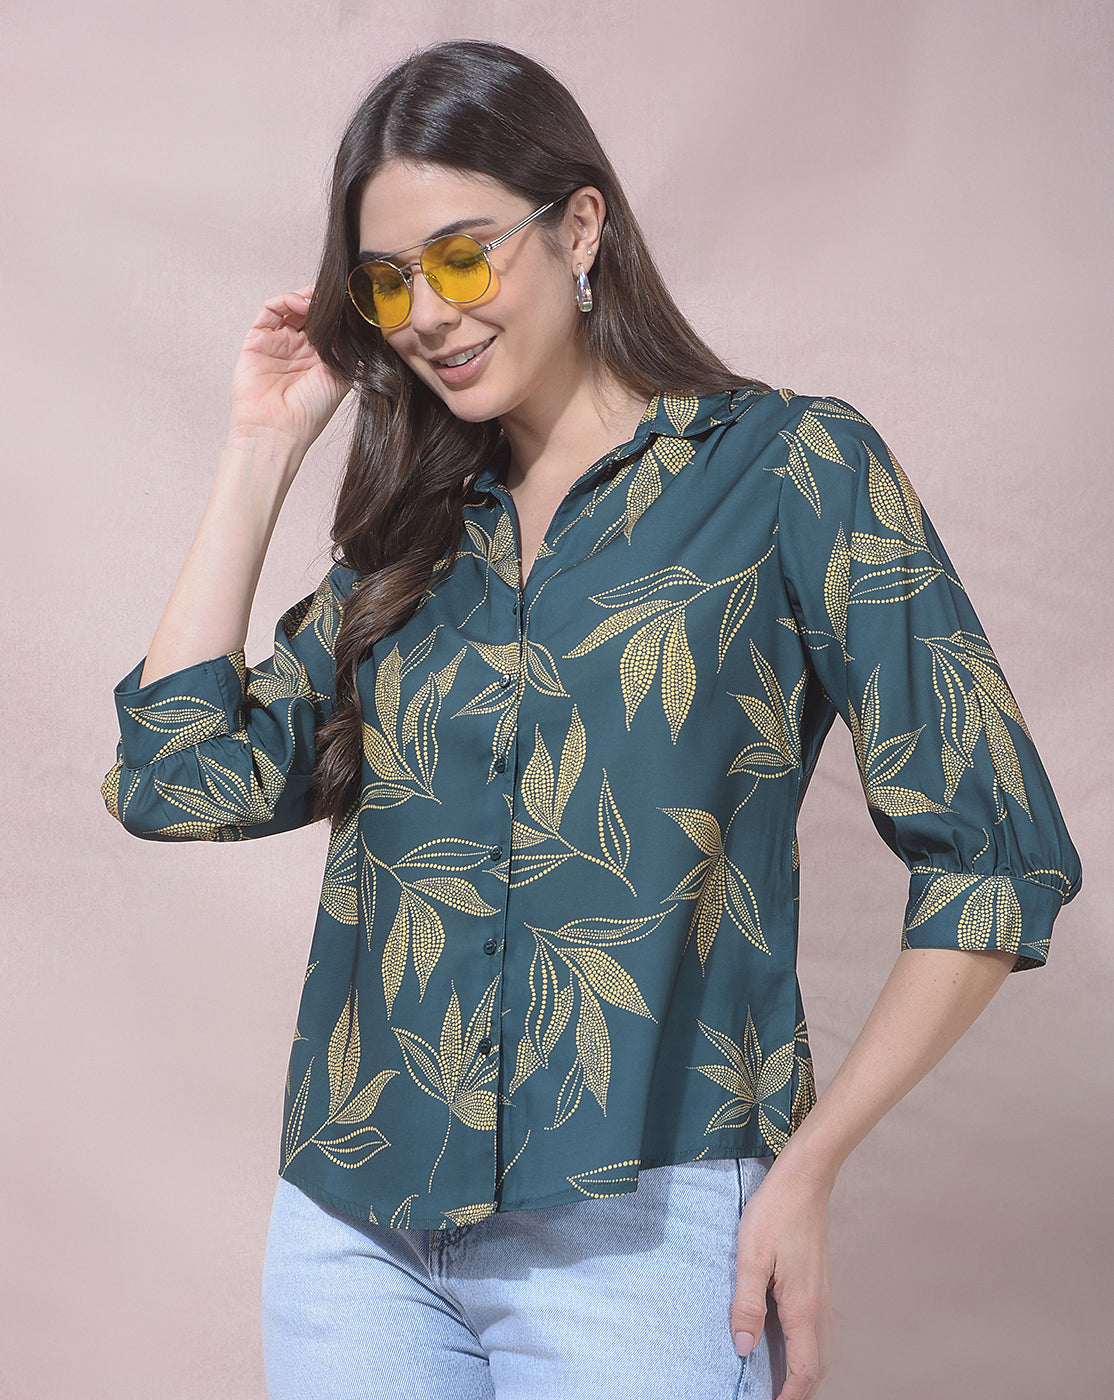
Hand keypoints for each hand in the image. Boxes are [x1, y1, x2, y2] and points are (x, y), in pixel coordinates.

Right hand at [229, 287, 349, 451]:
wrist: (278, 430)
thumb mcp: (340, 375)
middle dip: (324, 302)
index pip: (330, 326)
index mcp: (321, 360)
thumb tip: (354, 318)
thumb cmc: (310, 413)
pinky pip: (270, 310)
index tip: (352, 301)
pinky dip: (286, 301)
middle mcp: (299, 350)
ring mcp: (278, 343)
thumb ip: (346, 346)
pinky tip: (301, 304)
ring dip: (307, 298)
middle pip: (311, 313)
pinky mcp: (258, 340)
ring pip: (292, 307)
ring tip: (320, 300)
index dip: (339, 313)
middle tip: (337, 294)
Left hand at [732, 1162, 831, 1399]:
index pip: (804, 1369)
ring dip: (805, 1372)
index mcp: (802, 1307)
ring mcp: (823, 1296)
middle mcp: (819, 1308)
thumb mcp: (750, 1256)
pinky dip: (807, 1351)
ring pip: (821, 1350)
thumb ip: (746, 1303)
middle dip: (800, 1390)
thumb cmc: (775, 1213)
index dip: (790, 1396)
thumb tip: (743, 1348)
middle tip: (772, 1397)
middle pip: (818, 1367)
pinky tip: (787, 1343)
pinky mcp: (819, 1284)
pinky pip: (819, 1331)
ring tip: (778, 1382)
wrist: (805, 1180)